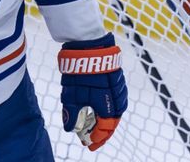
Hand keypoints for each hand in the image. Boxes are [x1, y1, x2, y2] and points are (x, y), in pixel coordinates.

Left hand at [59, 33, 126, 150]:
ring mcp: (118, 85)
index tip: (89, 144)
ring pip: (118, 108)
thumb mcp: (71, 95)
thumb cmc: (79, 70)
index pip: (105, 128)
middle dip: (105, 131)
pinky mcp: (117, 76)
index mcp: (107, 105)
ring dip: (109, 118)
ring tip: (99, 123)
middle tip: (95, 137)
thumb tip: (70, 129)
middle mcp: (116, 97)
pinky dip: (112, 105)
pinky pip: (118, 96)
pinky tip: (102, 104)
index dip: (97, 138)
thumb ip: (72, 114)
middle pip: (114, 120)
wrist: (88, 44)